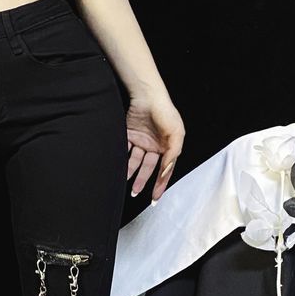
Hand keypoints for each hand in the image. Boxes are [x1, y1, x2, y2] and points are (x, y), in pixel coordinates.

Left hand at [125, 87, 184, 201]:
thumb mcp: (176, 135)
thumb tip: (165, 172)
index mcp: (168, 147)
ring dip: (131, 172)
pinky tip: (119, 168)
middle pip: (148, 168)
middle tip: (135, 192)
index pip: (164, 170)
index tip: (154, 199)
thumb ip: (172, 155)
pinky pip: (125, 151)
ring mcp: (143, 142)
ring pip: (135, 162)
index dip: (160, 185)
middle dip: (142, 181)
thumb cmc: (166, 112)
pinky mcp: (130, 136)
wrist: (148, 96)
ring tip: (125, 180)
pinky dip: (122, 159)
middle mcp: (155, 146)